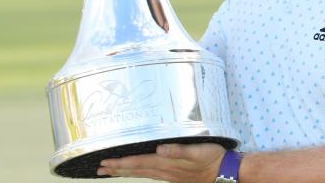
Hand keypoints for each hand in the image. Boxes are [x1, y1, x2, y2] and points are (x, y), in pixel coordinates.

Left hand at [97, 143, 225, 181]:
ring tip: (112, 171)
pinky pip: (151, 174)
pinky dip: (139, 172)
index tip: (105, 162)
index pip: (138, 163)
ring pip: (142, 173)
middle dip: (117, 169)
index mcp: (167, 163)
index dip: (121, 162)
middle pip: (136, 170)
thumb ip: (178, 150)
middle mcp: (165, 171)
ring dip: (126, 171)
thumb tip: (159, 148)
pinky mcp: (175, 176)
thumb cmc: (212, 158)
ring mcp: (169, 175)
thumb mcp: (197, 151)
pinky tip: (139, 171)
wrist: (225, 172)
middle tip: (100, 169)